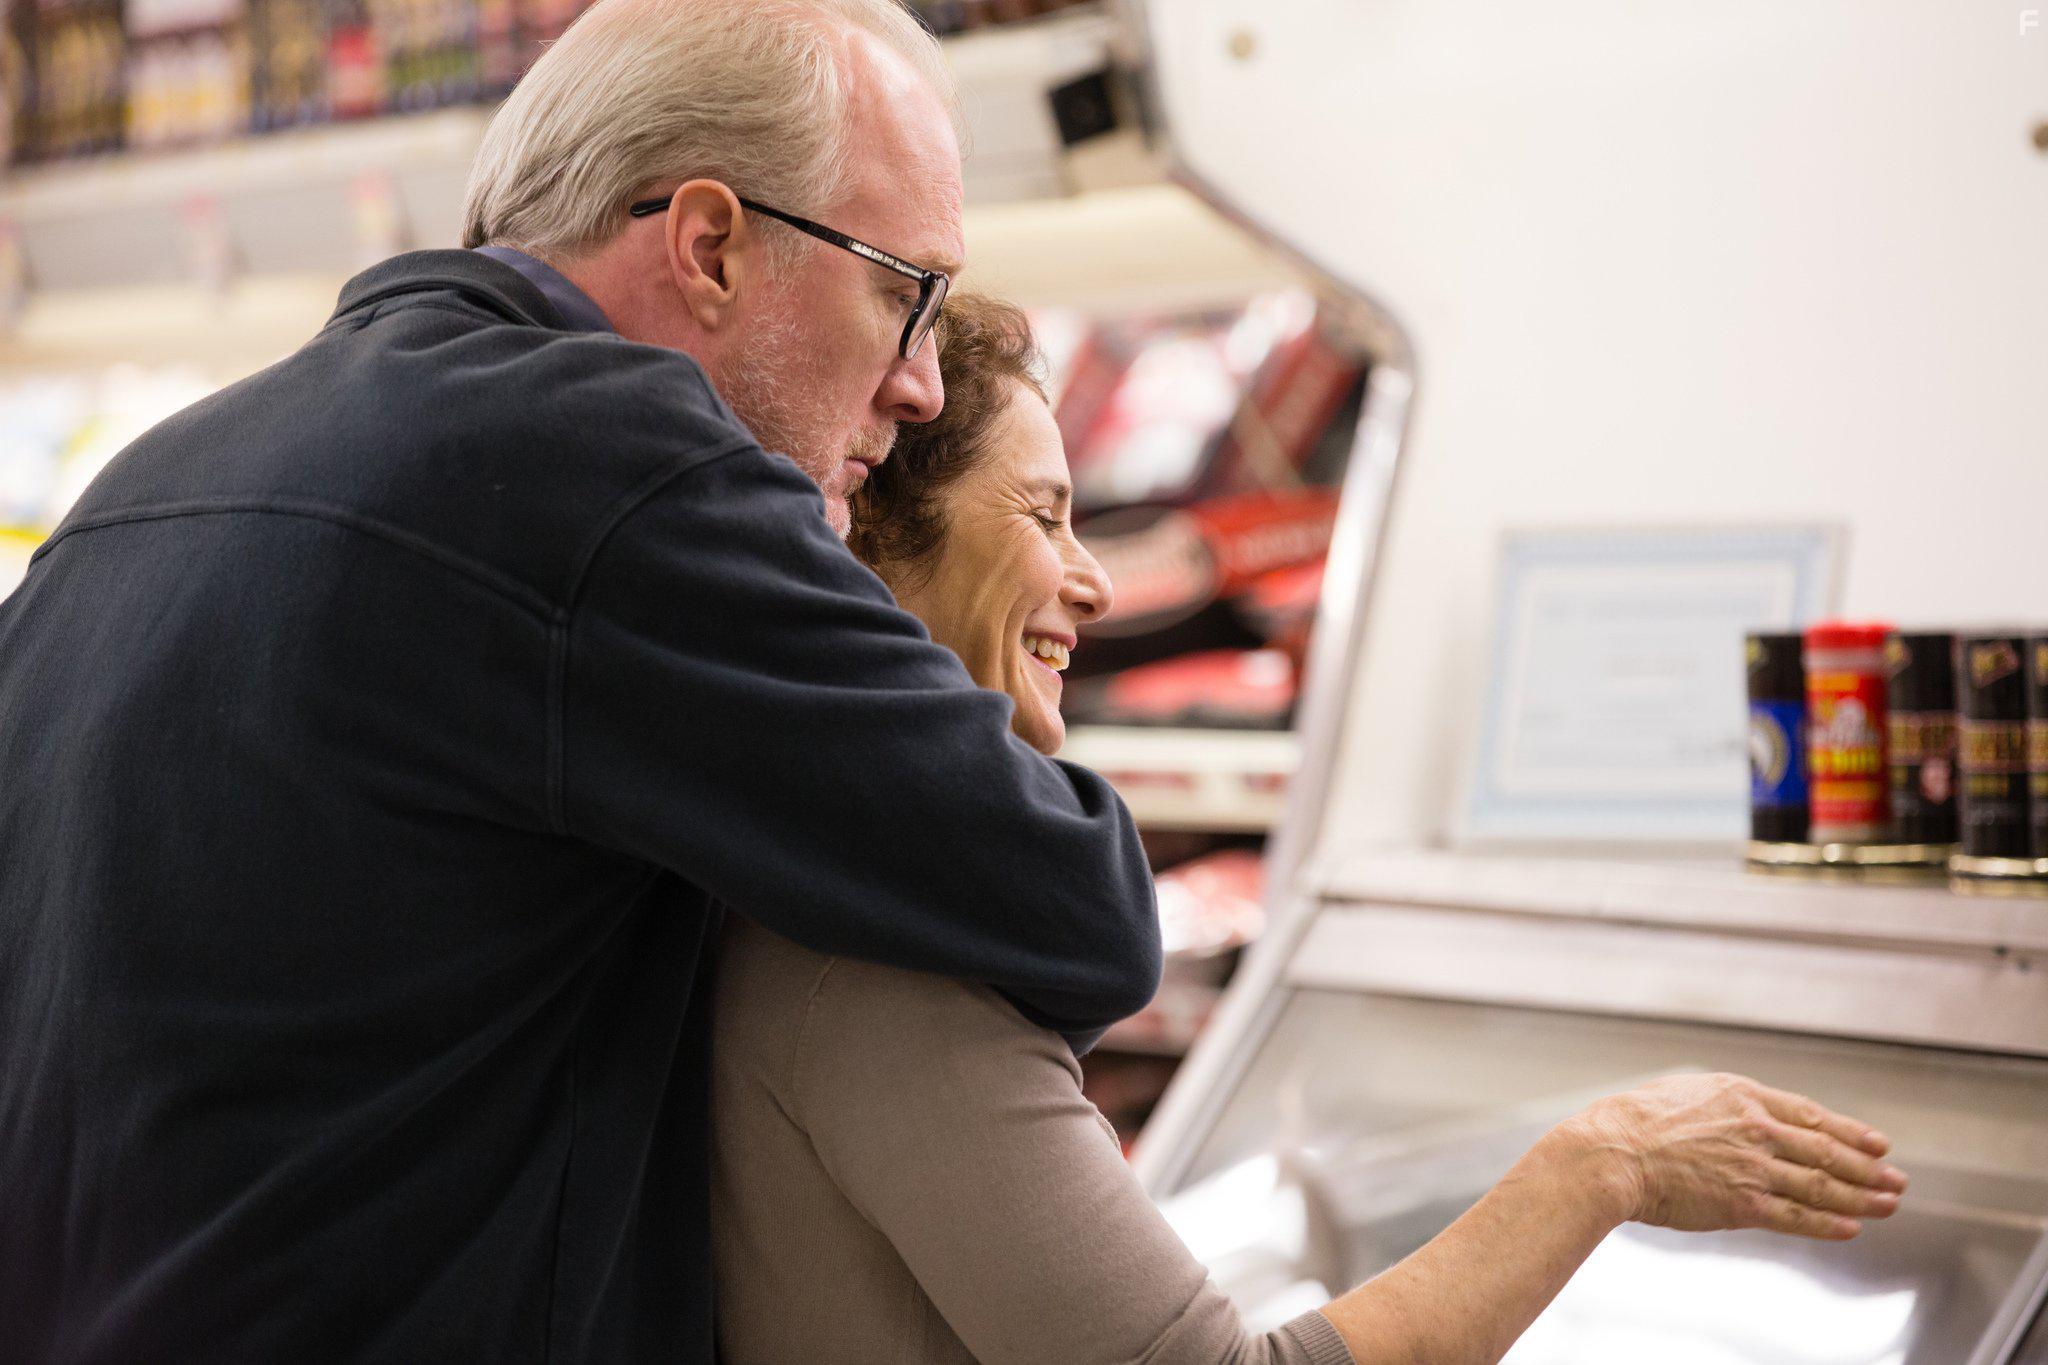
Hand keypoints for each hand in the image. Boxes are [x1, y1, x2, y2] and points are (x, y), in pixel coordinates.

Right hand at [1562, 1072, 1907, 1240]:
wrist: (1611, 1152)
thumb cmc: (1634, 1121)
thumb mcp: (1685, 1092)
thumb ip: (1721, 1103)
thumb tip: (1736, 1108)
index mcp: (1743, 1095)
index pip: (1812, 1115)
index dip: (1850, 1132)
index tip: (1878, 1143)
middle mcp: (1757, 1129)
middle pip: (1827, 1151)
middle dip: (1868, 1168)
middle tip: (1897, 1180)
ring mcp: (1753, 1167)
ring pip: (1821, 1184)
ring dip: (1861, 1197)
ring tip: (1888, 1204)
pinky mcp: (1742, 1204)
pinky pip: (1796, 1216)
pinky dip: (1828, 1223)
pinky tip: (1851, 1228)